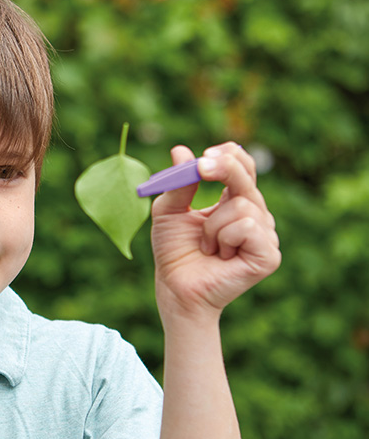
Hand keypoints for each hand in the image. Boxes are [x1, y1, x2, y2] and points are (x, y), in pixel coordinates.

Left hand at [150, 142, 280, 319]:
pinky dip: (224, 238)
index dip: (229, 156)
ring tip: (206, 245)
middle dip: (224, 168)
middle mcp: (255, 215)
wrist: (175, 288)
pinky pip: (247, 227)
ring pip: (242, 204)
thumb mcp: (169, 212)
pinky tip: (221, 255)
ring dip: (212, 224)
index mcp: (235, 201)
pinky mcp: (269, 255)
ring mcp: (266, 235)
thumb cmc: (173, 251)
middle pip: (247, 177)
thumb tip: (180, 150)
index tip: (205, 156)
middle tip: (202, 166)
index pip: (243, 167)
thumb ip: (179, 183)